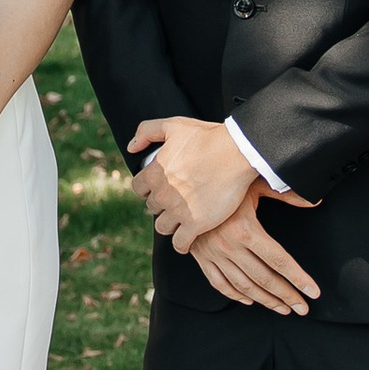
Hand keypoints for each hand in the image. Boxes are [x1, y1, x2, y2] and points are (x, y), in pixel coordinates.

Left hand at [130, 113, 310, 247]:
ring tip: (181, 220)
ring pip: (163, 227)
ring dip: (170, 224)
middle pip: (152, 208)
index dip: (148, 188)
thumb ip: (147, 131)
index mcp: (155, 172)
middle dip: (161, 205)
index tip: (159, 188)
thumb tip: (131, 147)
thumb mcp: (173, 125)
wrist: (237, 152)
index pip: (138, 189)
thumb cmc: (208, 137)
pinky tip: (188, 239)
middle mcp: (163, 194)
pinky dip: (182, 244)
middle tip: (176, 201)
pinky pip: (180, 243)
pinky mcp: (196, 224)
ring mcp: (178, 211)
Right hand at [184, 188, 319, 316]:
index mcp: (246, 229)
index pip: (279, 261)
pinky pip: (219, 283)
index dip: (299, 279)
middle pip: (264, 278)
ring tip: (283, 308)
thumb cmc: (225, 181)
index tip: (313, 292)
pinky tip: (249, 300)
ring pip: (243, 286)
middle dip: (287, 296)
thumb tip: (315, 201)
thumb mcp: (256, 184)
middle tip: (302, 308)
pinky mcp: (201, 256)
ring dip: (266, 300)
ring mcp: (214, 254)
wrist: (184, 184)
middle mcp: (229, 245)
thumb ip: (287, 194)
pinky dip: (234, 295)